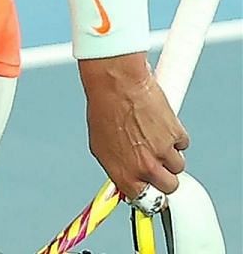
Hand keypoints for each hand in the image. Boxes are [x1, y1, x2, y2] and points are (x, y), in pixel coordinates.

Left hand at [79, 54, 187, 200]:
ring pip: (178, 166)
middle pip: (169, 187)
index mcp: (124, 173)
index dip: (152, 193)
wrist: (116, 84)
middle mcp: (144, 167)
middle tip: (157, 161)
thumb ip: (118, 166)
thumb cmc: (104, 110)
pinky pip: (183, 144)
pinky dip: (175, 136)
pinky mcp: (176, 136)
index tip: (154, 189)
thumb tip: (126, 177)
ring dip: (170, 154)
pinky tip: (159, 123)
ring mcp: (162, 152)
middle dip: (165, 176)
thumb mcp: (102, 146)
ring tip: (154, 137)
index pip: (147, 201)